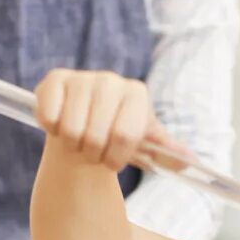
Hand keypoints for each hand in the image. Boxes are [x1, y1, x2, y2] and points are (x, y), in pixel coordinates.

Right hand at [33, 70, 174, 171]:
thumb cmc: (117, 138)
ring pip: (72, 130)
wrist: (85, 129)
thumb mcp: (146, 148)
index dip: (116, 158)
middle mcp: (111, 80)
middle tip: (94, 150)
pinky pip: (50, 116)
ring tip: (79, 139)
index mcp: (137, 93)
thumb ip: (168, 155)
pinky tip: (61, 124)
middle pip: (96, 135)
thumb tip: (190, 161)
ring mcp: (82, 77)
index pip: (126, 136)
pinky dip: (53, 130)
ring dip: (72, 145)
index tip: (113, 161)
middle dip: (93, 154)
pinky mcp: (55, 79)